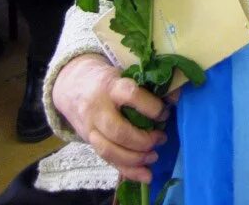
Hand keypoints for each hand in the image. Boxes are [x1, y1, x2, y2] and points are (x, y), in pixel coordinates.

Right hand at [53, 54, 168, 182]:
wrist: (72, 85)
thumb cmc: (110, 79)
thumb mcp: (127, 74)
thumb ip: (149, 86)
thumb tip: (175, 98)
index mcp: (111, 86)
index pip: (131, 96)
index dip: (151, 107)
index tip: (165, 113)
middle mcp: (98, 108)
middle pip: (118, 131)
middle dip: (143, 140)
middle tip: (161, 138)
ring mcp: (90, 127)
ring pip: (109, 150)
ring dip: (135, 158)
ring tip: (154, 156)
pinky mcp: (89, 142)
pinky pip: (108, 160)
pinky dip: (128, 171)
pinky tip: (145, 175)